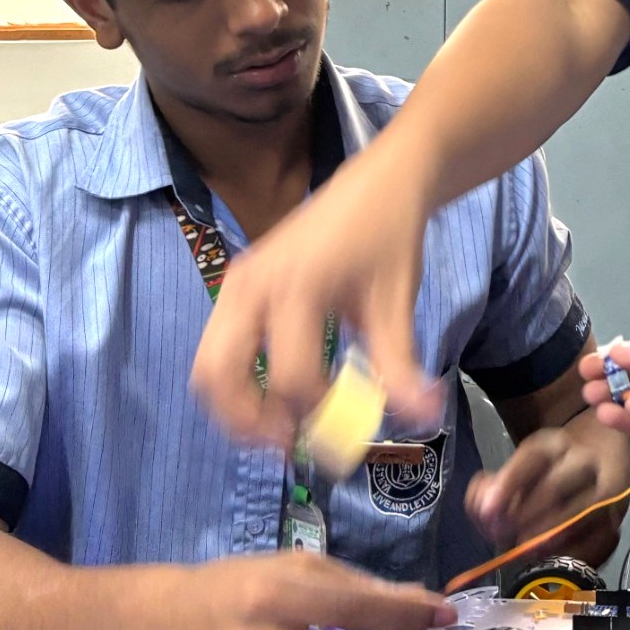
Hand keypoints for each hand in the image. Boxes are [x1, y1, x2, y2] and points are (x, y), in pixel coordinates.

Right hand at [190, 135, 444, 450]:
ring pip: (207, 365)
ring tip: (281, 428)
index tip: (348, 433)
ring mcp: (237, 284)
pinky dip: (236, 380)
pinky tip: (279, 395)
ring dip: (235, 407)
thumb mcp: (398, 303)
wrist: (379, 183)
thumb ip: (399, 366)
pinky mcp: (237, 285)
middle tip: (291, 446)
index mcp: (295, 289)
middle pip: (218, 375)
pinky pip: (217, 346)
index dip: (318, 415)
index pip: (291, 377)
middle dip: (249, 422)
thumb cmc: (389, 239)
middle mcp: (252, 286)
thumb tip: (422, 420)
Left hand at [466, 425, 623, 558]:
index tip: (487, 511)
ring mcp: (608, 488)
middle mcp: (584, 460)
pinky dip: (573, 551)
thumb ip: (494, 488)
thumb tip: (482, 508)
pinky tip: (552, 556)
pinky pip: (598, 538)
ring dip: (548, 536)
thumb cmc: (551, 470)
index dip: (508, 485)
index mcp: (555, 444)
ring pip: (580, 513)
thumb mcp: (521, 468)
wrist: (603, 458)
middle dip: (524, 516)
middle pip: (555, 487)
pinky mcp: (619, 517)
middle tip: (502, 536)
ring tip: (525, 549)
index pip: (531, 459)